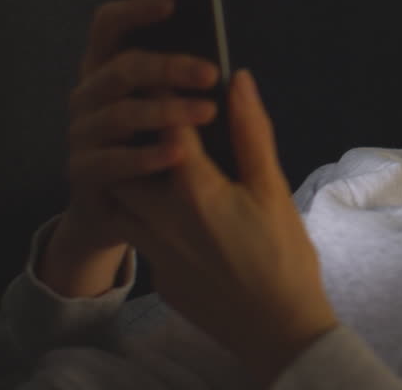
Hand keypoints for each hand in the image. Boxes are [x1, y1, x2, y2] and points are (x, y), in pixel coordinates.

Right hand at [40, 0, 220, 296]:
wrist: (124, 215)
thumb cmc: (158, 151)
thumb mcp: (176, 115)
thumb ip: (190, 87)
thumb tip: (232, 66)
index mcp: (110, 71)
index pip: (108, 26)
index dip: (134, 10)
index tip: (173, 3)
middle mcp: (88, 95)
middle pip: (120, 69)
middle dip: (168, 67)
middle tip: (211, 72)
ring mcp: (81, 134)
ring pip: (117, 114)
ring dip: (165, 111)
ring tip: (206, 113)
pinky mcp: (81, 173)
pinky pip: (109, 161)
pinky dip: (145, 156)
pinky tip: (179, 154)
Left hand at [110, 68, 336, 384]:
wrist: (277, 327)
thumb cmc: (283, 255)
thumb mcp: (273, 189)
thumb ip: (250, 133)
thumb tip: (238, 81)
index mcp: (193, 191)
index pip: (163, 128)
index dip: (165, 95)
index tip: (168, 75)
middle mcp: (160, 218)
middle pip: (124, 162)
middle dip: (135, 137)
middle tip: (154, 119)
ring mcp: (153, 250)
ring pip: (118, 200)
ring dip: (129, 176)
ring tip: (154, 162)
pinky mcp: (158, 274)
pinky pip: (135, 234)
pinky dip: (142, 212)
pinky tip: (169, 208)